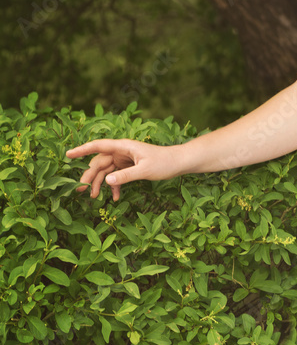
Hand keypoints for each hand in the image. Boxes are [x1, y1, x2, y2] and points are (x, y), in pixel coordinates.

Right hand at [66, 139, 181, 201]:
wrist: (179, 163)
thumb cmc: (164, 162)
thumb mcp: (145, 170)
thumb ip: (126, 176)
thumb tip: (107, 181)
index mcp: (124, 146)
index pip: (98, 146)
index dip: (82, 150)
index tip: (68, 154)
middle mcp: (122, 151)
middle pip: (99, 163)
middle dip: (90, 176)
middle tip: (81, 190)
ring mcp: (125, 159)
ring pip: (106, 171)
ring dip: (101, 184)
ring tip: (94, 197)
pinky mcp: (129, 167)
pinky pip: (117, 176)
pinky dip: (115, 186)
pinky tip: (115, 198)